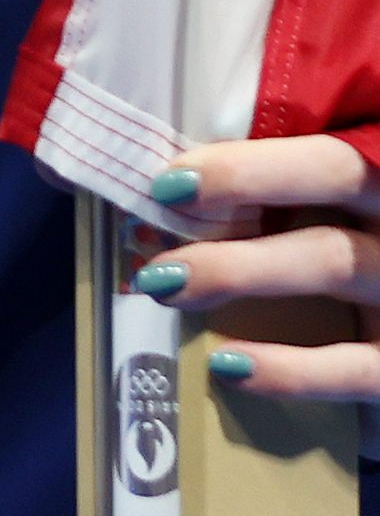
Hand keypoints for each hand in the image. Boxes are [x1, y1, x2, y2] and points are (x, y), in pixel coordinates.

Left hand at [136, 136, 379, 400]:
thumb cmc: (352, 252)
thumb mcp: (338, 213)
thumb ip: (287, 192)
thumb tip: (176, 190)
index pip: (323, 146)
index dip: (250, 158)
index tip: (171, 177)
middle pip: (333, 173)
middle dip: (243, 180)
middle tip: (162, 200)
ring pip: (332, 259)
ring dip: (240, 267)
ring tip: (164, 283)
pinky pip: (354, 368)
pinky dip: (288, 369)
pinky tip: (227, 365)